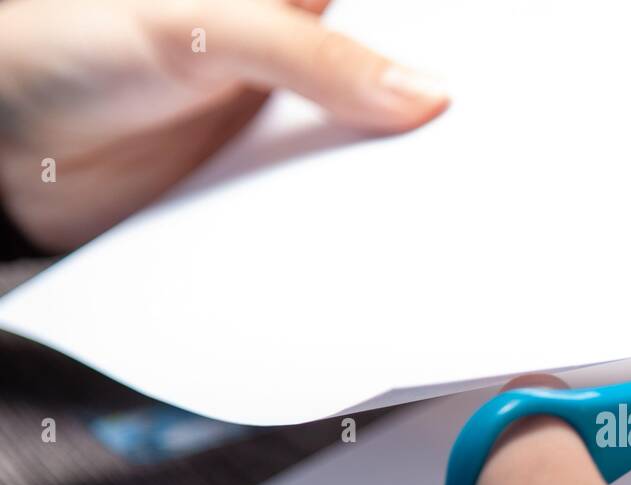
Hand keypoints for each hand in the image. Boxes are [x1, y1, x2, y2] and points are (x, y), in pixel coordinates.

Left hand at [0, 0, 448, 250]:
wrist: (2, 148)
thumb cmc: (67, 42)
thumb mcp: (195, 25)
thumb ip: (310, 56)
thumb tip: (422, 92)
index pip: (396, 18)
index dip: (450, 41)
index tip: (506, 75)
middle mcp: (301, 56)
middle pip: (400, 84)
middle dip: (443, 117)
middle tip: (492, 148)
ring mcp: (289, 125)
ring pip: (375, 150)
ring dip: (407, 179)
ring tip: (459, 205)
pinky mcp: (273, 189)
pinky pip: (336, 207)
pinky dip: (364, 225)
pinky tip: (394, 241)